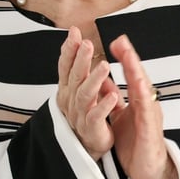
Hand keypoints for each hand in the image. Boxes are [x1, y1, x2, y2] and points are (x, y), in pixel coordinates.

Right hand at [57, 27, 117, 159]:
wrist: (92, 146)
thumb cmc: (87, 116)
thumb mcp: (83, 90)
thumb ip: (83, 71)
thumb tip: (82, 45)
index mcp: (70, 91)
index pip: (66, 66)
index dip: (69, 50)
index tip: (74, 32)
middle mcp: (72, 102)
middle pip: (75, 77)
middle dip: (81, 60)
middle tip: (88, 43)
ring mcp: (80, 115)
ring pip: (84, 95)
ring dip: (94, 79)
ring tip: (104, 65)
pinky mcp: (92, 129)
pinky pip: (96, 116)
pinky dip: (104, 105)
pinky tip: (113, 95)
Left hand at [107, 35, 179, 178]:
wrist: (150, 171)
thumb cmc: (137, 144)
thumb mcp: (121, 117)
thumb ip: (114, 99)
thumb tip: (104, 81)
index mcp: (138, 101)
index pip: (131, 75)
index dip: (124, 57)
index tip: (116, 40)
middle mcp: (147, 104)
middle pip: (139, 76)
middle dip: (130, 58)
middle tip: (122, 40)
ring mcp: (151, 116)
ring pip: (144, 90)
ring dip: (137, 72)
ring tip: (129, 56)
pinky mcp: (151, 130)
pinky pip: (145, 112)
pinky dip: (141, 99)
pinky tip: (137, 88)